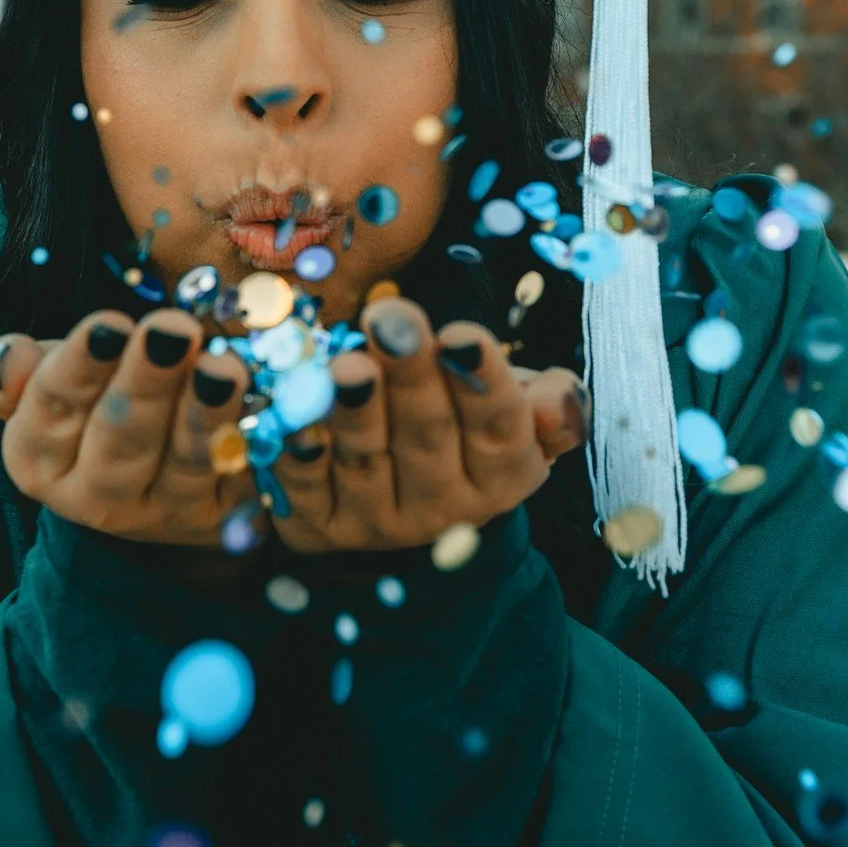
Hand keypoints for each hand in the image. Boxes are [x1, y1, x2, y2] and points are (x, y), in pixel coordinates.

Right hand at [0, 309, 249, 545]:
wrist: (148, 472)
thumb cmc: (91, 400)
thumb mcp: (46, 383)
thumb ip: (15, 372)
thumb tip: (8, 358)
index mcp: (39, 459)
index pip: (52, 410)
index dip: (79, 368)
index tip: (109, 324)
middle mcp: (96, 497)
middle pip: (121, 440)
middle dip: (147, 384)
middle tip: (173, 332)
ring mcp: (164, 512)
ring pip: (186, 462)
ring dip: (207, 414)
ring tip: (224, 367)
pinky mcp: (222, 515)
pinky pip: (242, 475)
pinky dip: (258, 437)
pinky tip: (272, 399)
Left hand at [269, 296, 585, 553]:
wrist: (402, 503)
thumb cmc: (466, 430)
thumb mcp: (518, 415)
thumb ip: (549, 406)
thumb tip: (557, 400)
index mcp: (502, 476)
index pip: (497, 427)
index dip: (480, 384)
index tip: (462, 336)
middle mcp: (444, 507)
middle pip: (427, 436)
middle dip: (410, 377)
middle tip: (392, 321)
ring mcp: (377, 521)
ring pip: (366, 459)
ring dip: (354, 411)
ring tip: (346, 365)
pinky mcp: (318, 525)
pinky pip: (304, 485)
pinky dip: (297, 449)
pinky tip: (290, 410)